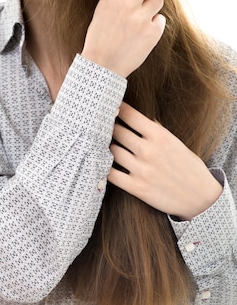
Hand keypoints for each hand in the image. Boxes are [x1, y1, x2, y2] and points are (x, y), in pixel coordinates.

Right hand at [82, 0, 164, 77]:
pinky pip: (160, 19)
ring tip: (137, 21)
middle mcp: (127, 2)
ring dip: (151, 7)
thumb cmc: (101, 34)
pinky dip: (153, 25)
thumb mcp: (104, 8)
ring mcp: (141, 17)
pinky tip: (140, 34)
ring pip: (158, 0)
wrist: (101, 64)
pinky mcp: (152, 31)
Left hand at [108, 102, 222, 219]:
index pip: (129, 115)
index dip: (117, 108)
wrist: (202, 198)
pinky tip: (103, 163)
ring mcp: (142, 170)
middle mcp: (149, 150)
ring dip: (107, 146)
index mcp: (160, 136)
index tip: (110, 106)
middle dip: (109, 127)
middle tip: (102, 125)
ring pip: (112, 151)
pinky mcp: (137, 188)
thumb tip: (136, 117)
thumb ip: (155, 129)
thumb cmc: (188, 167)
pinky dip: (104, 168)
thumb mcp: (175, 142)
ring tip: (103, 143)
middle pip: (117, 131)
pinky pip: (112, 175)